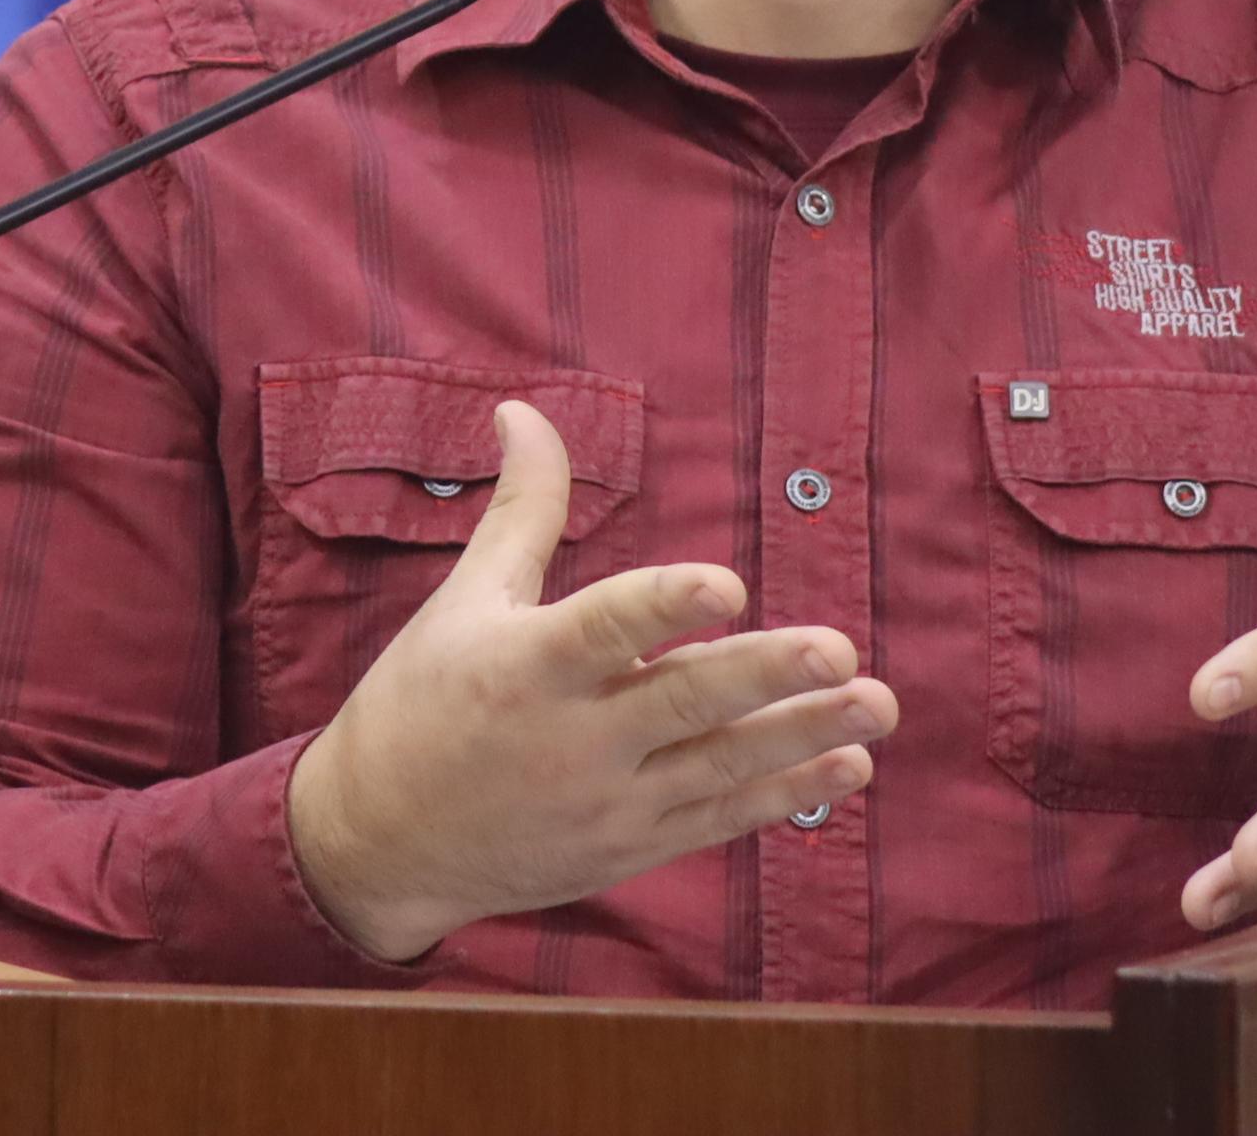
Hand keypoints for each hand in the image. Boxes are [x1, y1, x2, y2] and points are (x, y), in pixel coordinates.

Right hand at [286, 400, 897, 962]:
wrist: (378, 842)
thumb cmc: (419, 703)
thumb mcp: (464, 599)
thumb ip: (524, 509)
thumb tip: (527, 410)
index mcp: (526, 666)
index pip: (605, 629)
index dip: (666, 606)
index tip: (728, 584)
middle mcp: (573, 738)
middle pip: (682, 701)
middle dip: (765, 677)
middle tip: (840, 651)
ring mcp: (608, 800)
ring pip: (719, 766)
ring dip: (804, 736)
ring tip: (879, 706)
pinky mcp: (630, 845)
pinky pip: (719, 820)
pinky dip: (786, 796)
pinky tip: (849, 767)